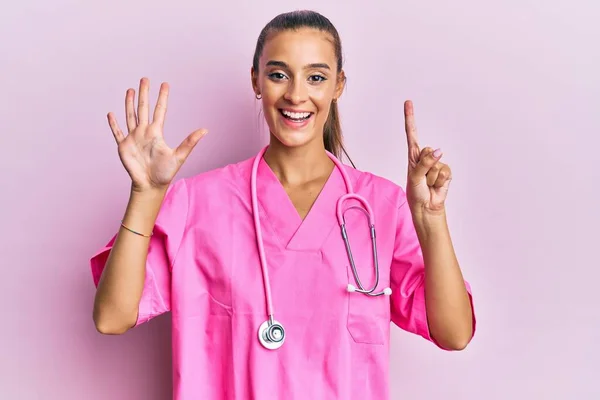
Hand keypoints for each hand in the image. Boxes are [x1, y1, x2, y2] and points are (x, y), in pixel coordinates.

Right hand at [107, 77, 207, 192]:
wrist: (151, 185)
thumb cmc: (165, 173)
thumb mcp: (179, 156)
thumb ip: (190, 142)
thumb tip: (205, 130)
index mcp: (157, 133)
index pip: (160, 111)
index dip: (162, 98)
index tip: (165, 84)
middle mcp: (144, 132)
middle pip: (143, 108)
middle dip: (144, 94)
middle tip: (145, 79)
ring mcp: (133, 138)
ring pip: (130, 116)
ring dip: (130, 103)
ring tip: (130, 90)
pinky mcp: (124, 146)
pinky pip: (118, 132)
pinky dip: (114, 124)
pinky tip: (111, 114)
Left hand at [404, 100, 451, 214]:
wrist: (427, 207)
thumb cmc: (416, 192)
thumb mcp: (414, 177)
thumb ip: (425, 163)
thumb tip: (439, 151)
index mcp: (413, 156)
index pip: (411, 133)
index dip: (410, 118)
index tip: (408, 102)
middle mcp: (425, 157)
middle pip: (428, 151)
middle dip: (425, 166)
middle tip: (421, 178)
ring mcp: (436, 164)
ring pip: (437, 163)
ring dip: (431, 176)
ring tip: (427, 183)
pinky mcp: (446, 171)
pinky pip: (445, 171)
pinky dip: (440, 180)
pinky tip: (436, 185)